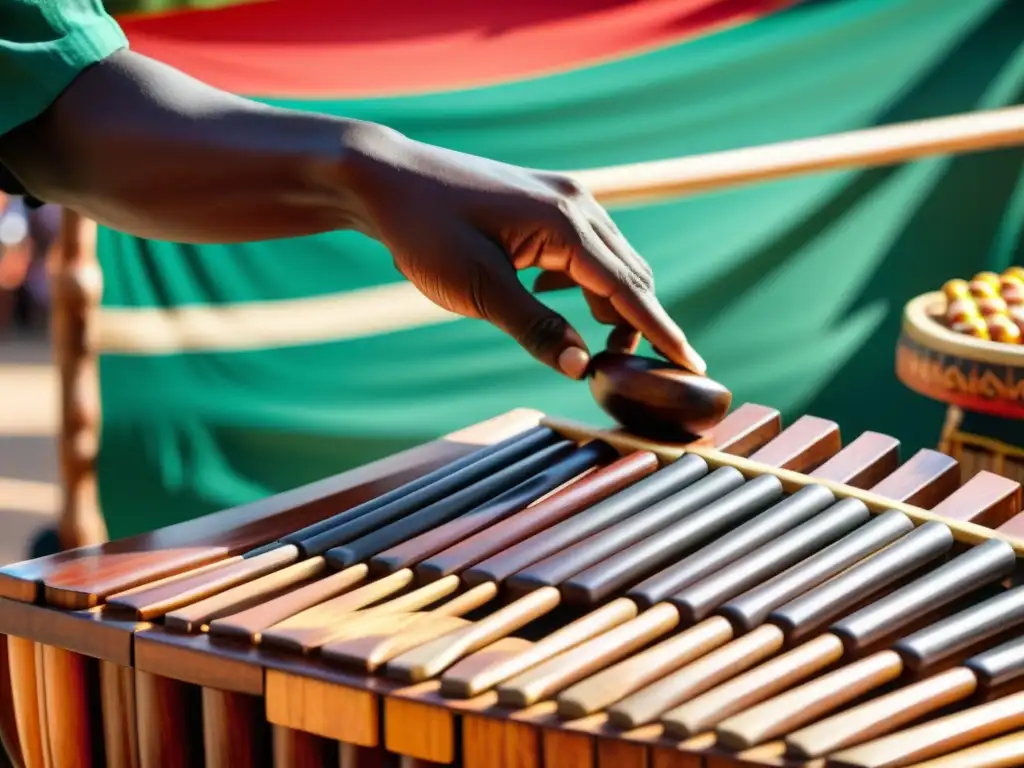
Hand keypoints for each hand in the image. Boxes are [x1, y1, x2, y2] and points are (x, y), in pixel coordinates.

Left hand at [341, 124, 705, 379]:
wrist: (384, 179)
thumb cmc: (424, 230)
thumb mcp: (477, 288)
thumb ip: (534, 326)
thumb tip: (580, 365)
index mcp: (566, 222)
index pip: (629, 289)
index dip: (662, 332)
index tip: (693, 365)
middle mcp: (576, 204)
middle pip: (628, 276)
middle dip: (636, 327)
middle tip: (628, 376)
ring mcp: (561, 198)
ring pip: (608, 263)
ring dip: (609, 307)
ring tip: (596, 349)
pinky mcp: (544, 202)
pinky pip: (583, 250)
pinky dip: (584, 283)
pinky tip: (553, 299)